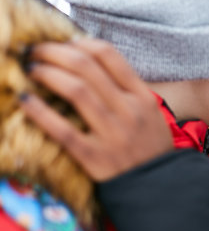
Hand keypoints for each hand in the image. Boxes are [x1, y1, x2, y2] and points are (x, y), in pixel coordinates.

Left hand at [20, 38, 172, 181]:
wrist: (160, 187)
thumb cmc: (151, 147)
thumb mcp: (150, 113)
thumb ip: (126, 90)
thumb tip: (88, 64)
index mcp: (142, 96)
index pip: (109, 55)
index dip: (80, 43)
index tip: (63, 44)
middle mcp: (129, 111)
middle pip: (86, 67)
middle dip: (54, 52)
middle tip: (35, 51)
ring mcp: (113, 134)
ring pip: (76, 91)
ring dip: (46, 74)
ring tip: (31, 70)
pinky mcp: (96, 157)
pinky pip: (63, 131)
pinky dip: (40, 113)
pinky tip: (26, 101)